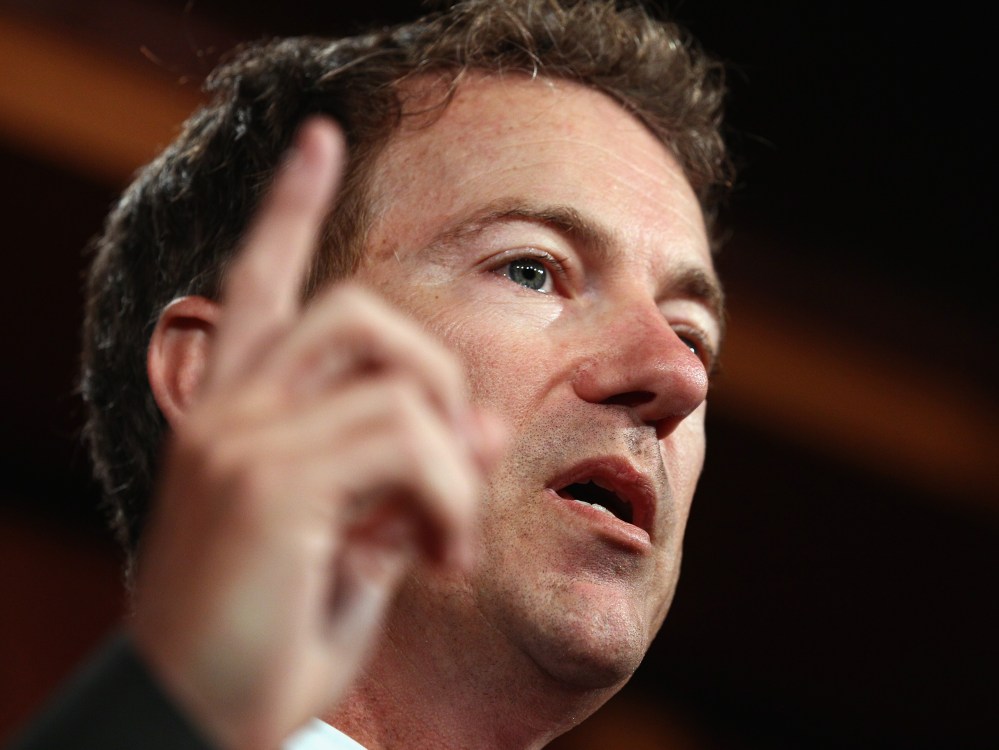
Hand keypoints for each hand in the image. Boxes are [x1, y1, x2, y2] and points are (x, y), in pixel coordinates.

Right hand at [128, 118, 502, 749]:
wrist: (202, 724)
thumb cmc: (273, 639)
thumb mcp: (350, 545)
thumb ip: (401, 478)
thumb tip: (479, 436)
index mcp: (237, 416)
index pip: (259, 282)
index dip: (291, 205)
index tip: (320, 138)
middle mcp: (228, 411)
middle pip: (359, 311)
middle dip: (437, 373)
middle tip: (460, 458)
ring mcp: (240, 440)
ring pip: (398, 379)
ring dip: (451, 460)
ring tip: (447, 539)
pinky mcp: (266, 481)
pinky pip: (408, 443)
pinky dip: (448, 500)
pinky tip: (438, 561)